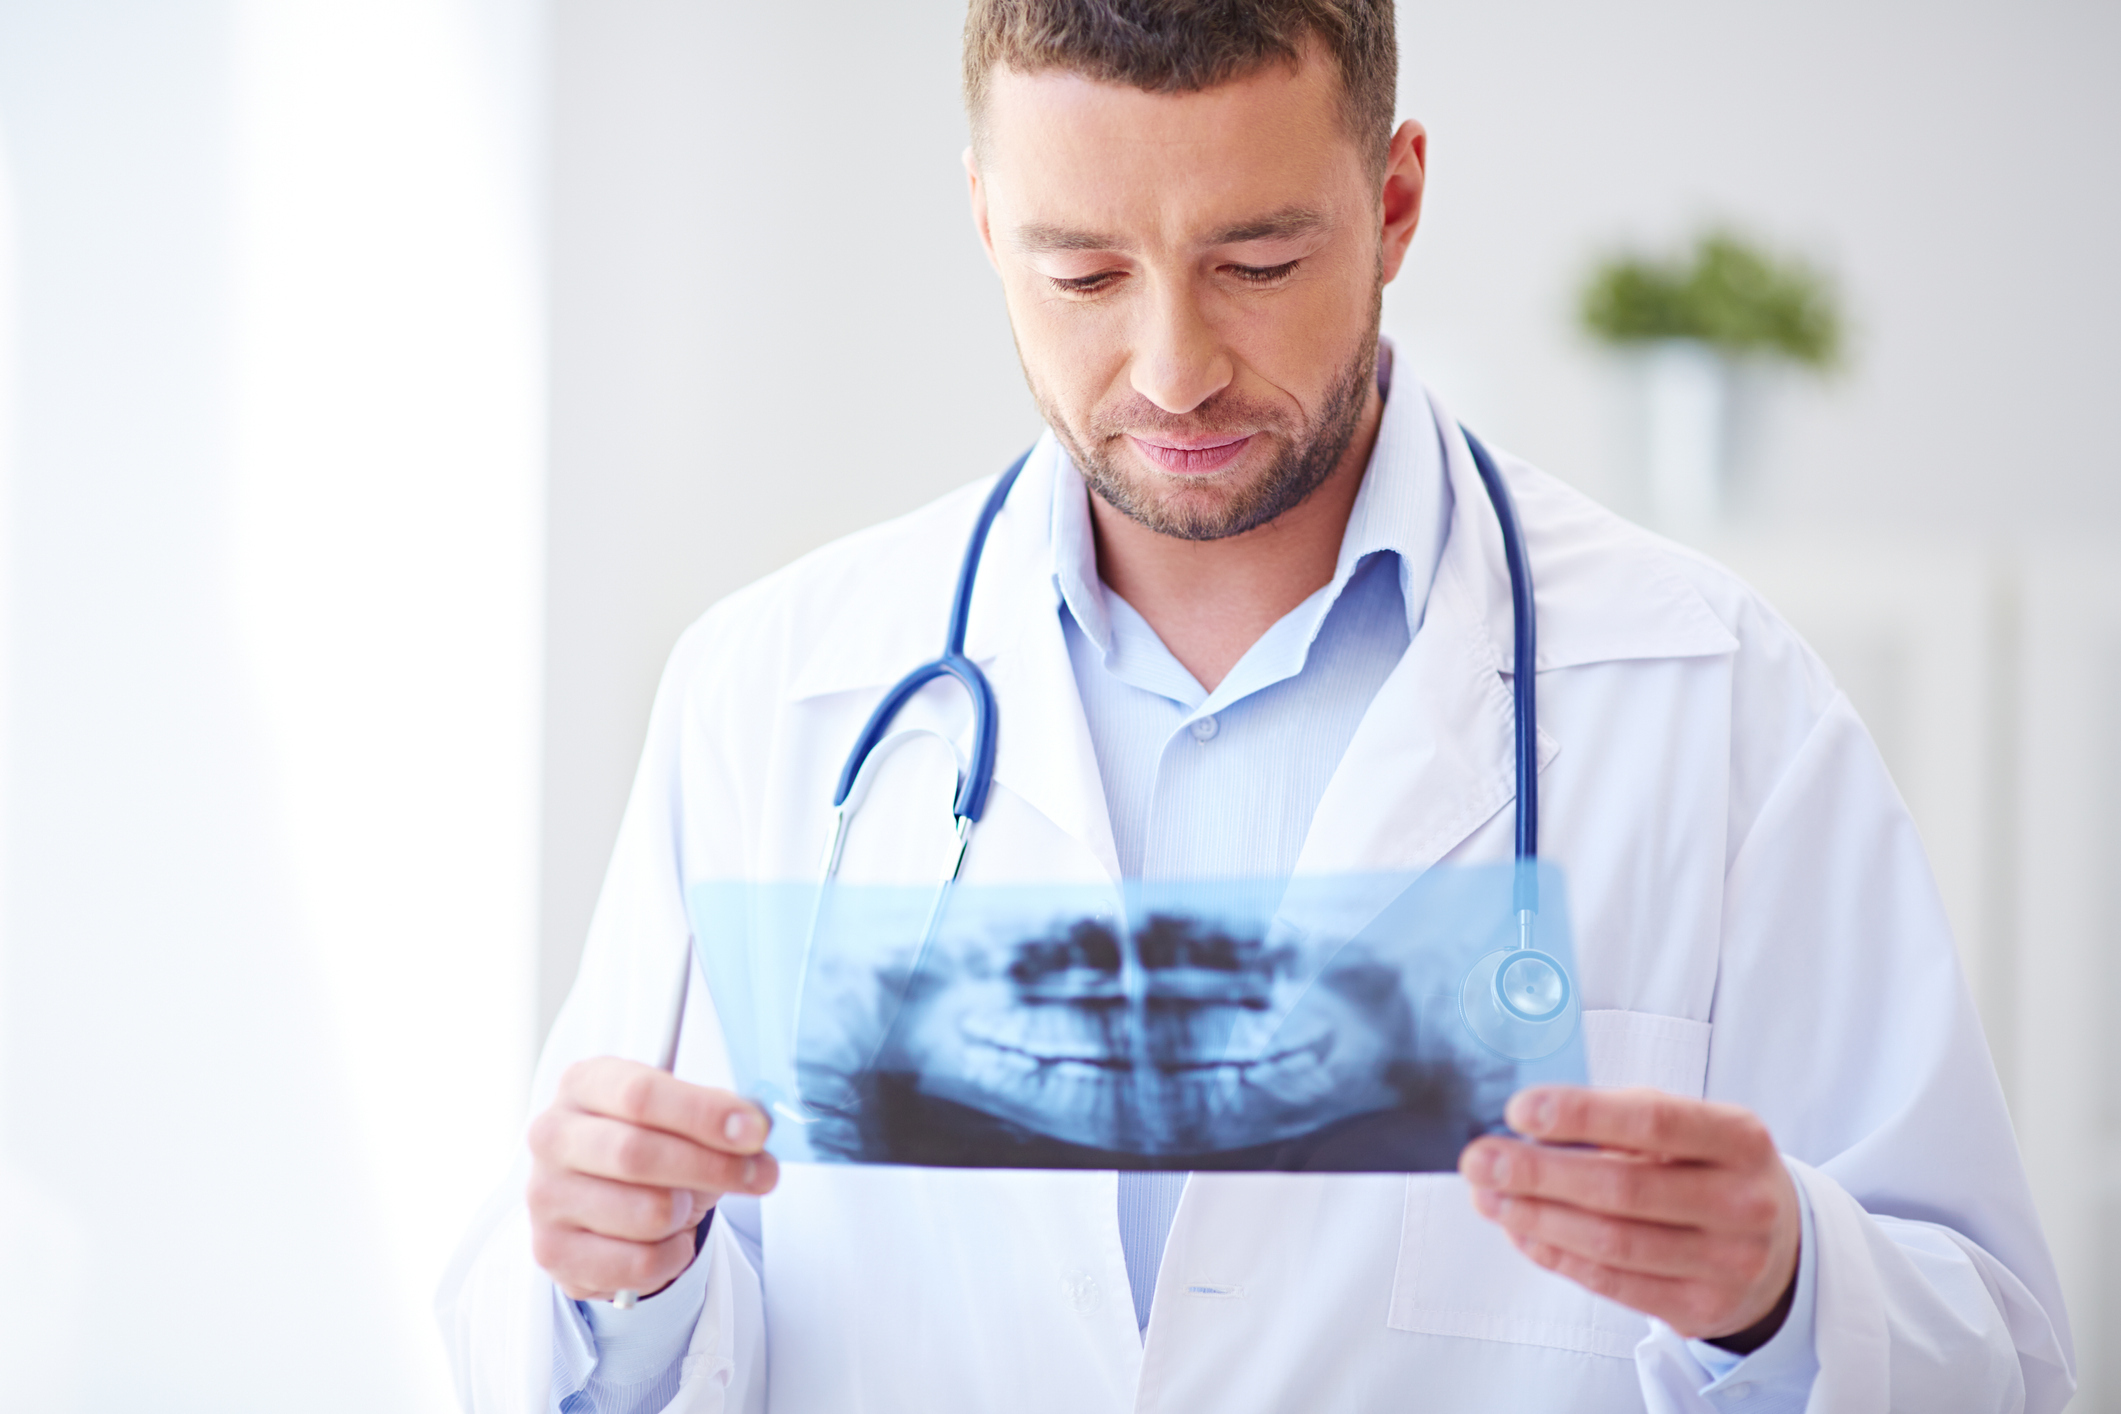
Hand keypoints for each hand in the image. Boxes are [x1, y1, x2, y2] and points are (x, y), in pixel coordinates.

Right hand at [528, 1057, 778, 1301]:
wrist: (610, 1203)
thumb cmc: (651, 1147)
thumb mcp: (684, 1120)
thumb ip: (721, 1118)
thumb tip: (756, 1132)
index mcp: (585, 1084)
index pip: (641, 1095)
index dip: (704, 1114)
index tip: (754, 1131)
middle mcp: (553, 1135)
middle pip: (638, 1154)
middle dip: (712, 1167)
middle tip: (759, 1174)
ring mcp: (546, 1197)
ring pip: (645, 1213)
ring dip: (687, 1214)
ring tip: (689, 1205)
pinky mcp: (553, 1252)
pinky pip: (638, 1262)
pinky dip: (672, 1255)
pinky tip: (670, 1239)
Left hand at [1459, 1086, 1799, 1340]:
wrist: (1778, 1247)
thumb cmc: (1711, 1171)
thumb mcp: (1690, 1128)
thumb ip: (1621, 1117)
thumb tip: (1530, 1124)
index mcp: (1739, 1139)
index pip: (1653, 1121)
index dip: (1582, 1115)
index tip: (1520, 1110)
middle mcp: (1741, 1202)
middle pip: (1622, 1188)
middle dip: (1538, 1173)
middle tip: (1482, 1160)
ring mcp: (1727, 1262)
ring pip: (1611, 1242)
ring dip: (1535, 1217)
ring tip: (1488, 1196)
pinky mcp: (1701, 1307)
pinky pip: (1612, 1283)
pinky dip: (1557, 1255)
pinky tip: (1521, 1231)